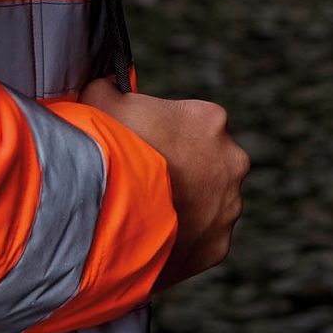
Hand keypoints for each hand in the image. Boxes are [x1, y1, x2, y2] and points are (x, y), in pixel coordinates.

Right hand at [80, 75, 249, 286]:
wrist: (115, 206)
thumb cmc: (112, 147)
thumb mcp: (100, 98)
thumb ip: (109, 89)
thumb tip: (107, 87)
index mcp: (210, 119)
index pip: (190, 122)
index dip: (162, 132)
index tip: (141, 144)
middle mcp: (232, 161)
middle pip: (207, 163)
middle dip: (183, 170)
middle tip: (145, 180)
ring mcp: (229, 207)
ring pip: (208, 204)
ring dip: (184, 206)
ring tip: (146, 212)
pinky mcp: (219, 245)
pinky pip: (200, 240)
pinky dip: (180, 239)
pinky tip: (152, 238)